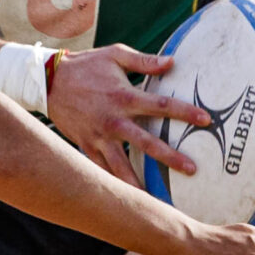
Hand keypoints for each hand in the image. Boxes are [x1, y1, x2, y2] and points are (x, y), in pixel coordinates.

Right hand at [45, 44, 210, 184]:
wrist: (48, 81)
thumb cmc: (86, 65)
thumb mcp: (115, 55)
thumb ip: (145, 62)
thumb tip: (173, 62)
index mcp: (124, 96)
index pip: (162, 106)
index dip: (185, 112)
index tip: (206, 120)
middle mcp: (113, 121)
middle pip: (147, 143)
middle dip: (170, 157)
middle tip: (192, 169)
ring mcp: (98, 137)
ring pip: (122, 165)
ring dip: (141, 181)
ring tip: (158, 198)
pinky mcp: (86, 147)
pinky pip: (102, 170)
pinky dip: (115, 183)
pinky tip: (128, 198)